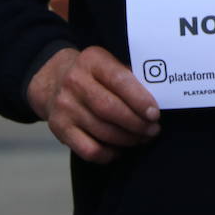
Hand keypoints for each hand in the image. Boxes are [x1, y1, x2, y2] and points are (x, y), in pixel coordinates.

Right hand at [26, 46, 160, 163]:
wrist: (53, 80)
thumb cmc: (94, 75)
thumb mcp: (108, 64)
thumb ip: (130, 77)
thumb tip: (161, 98)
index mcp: (92, 61)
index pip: (119, 80)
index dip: (139, 99)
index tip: (155, 114)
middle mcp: (75, 82)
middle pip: (110, 109)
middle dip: (137, 123)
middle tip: (154, 130)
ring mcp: (64, 106)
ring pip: (102, 131)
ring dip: (128, 139)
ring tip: (142, 138)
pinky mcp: (59, 128)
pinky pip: (88, 149)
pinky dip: (108, 154)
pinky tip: (119, 149)